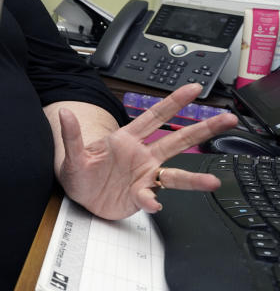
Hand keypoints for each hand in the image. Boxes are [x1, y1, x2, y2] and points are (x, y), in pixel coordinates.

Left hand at [57, 83, 237, 219]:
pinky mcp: (140, 195)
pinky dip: (151, 200)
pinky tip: (153, 202)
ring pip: (176, 173)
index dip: (174, 102)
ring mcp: (144, 175)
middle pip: (178, 140)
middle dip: (203, 129)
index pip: (154, 116)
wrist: (78, 196)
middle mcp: (141, 156)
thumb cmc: (79, 171)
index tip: (194, 88)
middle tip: (227, 119)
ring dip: (195, 178)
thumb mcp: (72, 154)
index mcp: (127, 139)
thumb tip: (63, 113)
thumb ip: (71, 135)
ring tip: (213, 181)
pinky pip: (151, 196)